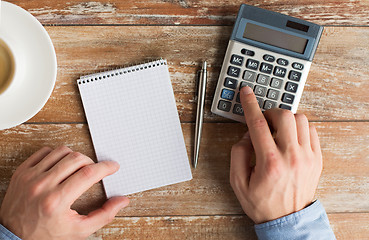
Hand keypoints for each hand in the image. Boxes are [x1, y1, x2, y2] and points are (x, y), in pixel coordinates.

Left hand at [0, 146, 128, 239]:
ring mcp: (30, 177)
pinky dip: (56, 155)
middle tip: (94, 171)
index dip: (105, 168)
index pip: (88, 174)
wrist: (13, 237)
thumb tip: (122, 201)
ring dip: (75, 157)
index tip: (112, 167)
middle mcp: (42, 186)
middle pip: (77, 159)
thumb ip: (103, 215)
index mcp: (57, 201)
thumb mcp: (79, 230)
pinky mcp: (22, 172)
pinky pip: (44, 151)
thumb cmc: (46, 235)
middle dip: (92, 163)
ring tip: (77, 168)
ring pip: (61, 151)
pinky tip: (60, 166)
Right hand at [230, 86, 321, 223]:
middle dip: (269, 112)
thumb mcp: (238, 182)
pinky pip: (312, 131)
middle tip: (263, 121)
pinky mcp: (316, 159)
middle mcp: (291, 157)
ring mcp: (307, 157)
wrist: (287, 220)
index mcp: (270, 162)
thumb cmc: (262, 203)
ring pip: (300, 119)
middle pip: (283, 116)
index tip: (246, 93)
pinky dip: (299, 127)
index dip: (250, 104)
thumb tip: (246, 135)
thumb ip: (238, 153)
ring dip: (285, 119)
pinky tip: (290, 136)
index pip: (258, 124)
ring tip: (277, 129)